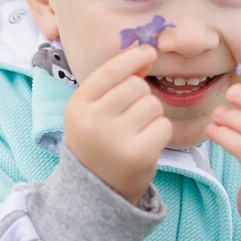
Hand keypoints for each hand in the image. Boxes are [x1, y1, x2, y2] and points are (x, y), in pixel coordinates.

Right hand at [62, 44, 173, 204]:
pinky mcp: (138, 155)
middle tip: (131, 116)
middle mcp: (93, 121)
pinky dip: (159, 132)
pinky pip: (163, 125)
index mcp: (77, 105)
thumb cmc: (98, 140)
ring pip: (152, 104)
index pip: (110, 71)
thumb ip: (117, 81)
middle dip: (141, 95)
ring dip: (151, 114)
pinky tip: (145, 143)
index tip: (149, 52)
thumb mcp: (94, 109)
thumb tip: (147, 54)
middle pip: (136, 86)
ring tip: (136, 131)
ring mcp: (115, 139)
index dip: (133, 58)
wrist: (96, 188)